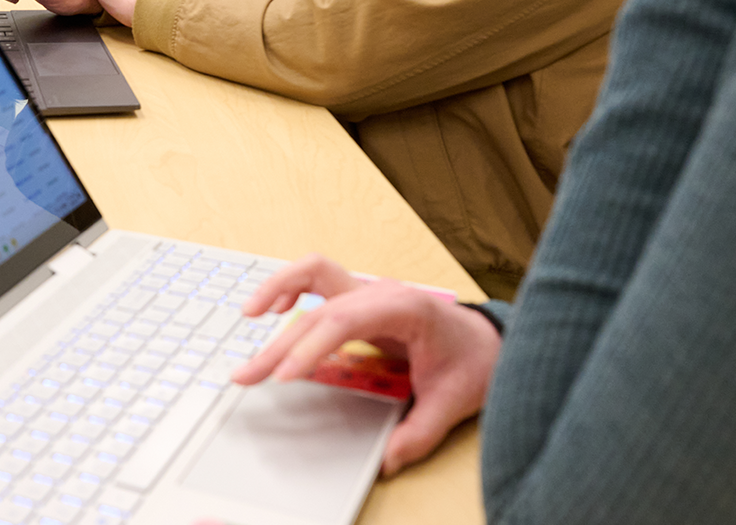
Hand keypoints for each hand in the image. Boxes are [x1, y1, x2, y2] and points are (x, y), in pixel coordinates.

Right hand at [232, 255, 499, 475]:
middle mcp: (382, 293)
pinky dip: (291, 286)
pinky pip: (319, 279)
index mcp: (406, 309)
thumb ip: (419, 432)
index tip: (284, 375)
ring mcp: (370, 291)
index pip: (346, 321)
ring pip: (313, 276)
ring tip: (248, 315)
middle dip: (280, 343)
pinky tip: (273, 308)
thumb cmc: (472, 362)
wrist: (487, 341)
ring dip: (277, 290)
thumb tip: (387, 459)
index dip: (311, 346)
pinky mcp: (361, 299)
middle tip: (248, 374)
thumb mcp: (451, 402)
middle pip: (319, 308)